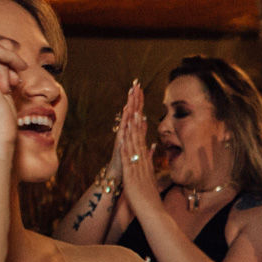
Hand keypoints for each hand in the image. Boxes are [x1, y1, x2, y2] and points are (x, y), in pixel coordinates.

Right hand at [113, 81, 157, 198]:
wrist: (117, 178)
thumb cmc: (127, 164)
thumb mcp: (137, 147)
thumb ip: (141, 134)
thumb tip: (145, 122)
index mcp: (132, 133)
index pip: (136, 114)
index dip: (139, 101)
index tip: (140, 87)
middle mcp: (126, 133)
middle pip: (131, 112)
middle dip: (134, 98)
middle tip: (135, 83)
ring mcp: (123, 138)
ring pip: (127, 119)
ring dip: (129, 106)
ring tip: (131, 93)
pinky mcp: (121, 144)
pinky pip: (123, 130)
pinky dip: (125, 121)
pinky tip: (127, 112)